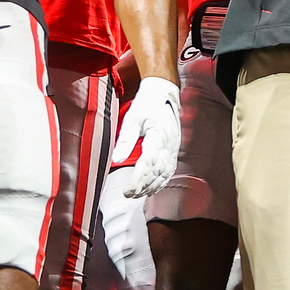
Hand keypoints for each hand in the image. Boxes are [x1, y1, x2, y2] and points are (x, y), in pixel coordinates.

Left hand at [109, 76, 181, 197]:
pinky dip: (161, 182)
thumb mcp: (132, 119)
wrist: (164, 94)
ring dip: (152, 186)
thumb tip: (116, 159)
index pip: (149, 163)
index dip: (139, 179)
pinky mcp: (174, 150)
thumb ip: (125, 140)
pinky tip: (151, 188)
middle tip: (129, 194)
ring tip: (137, 194)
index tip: (128, 190)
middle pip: (157, 172)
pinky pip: (169, 170)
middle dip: (143, 186)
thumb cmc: (147, 105)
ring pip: (165, 173)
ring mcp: (173, 148)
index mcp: (158, 135)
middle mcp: (169, 144)